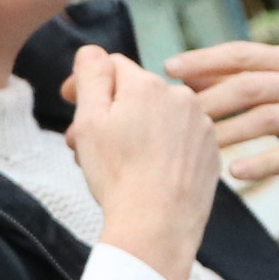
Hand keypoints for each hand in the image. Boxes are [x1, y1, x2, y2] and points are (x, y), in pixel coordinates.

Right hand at [65, 45, 219, 279]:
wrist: (157, 227)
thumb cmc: (118, 176)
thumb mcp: (90, 120)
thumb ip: (91, 75)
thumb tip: (93, 52)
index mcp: (147, 85)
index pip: (111, 65)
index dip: (85, 84)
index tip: (68, 103)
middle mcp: (181, 97)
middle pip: (134, 94)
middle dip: (108, 113)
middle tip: (83, 146)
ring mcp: (201, 126)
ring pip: (158, 118)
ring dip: (136, 131)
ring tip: (115, 163)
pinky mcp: (210, 154)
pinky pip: (179, 141)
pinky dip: (161, 151)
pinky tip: (145, 174)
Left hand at [169, 41, 278, 203]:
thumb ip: (243, 82)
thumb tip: (185, 78)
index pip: (242, 54)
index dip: (205, 60)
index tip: (169, 69)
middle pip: (250, 85)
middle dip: (209, 100)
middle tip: (174, 117)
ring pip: (267, 118)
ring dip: (229, 133)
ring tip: (198, 147)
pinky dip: (263, 164)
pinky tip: (236, 172)